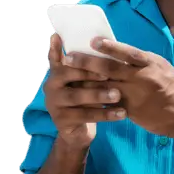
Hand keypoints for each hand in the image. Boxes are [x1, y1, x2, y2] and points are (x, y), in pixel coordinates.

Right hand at [43, 34, 127, 148]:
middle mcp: (51, 85)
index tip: (75, 42)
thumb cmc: (88, 99)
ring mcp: (54, 103)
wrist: (80, 132)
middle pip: (69, 74)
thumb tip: (108, 44)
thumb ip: (91, 66)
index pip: (60, 57)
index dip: (63, 49)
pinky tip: (121, 113)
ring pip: (77, 96)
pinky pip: (85, 116)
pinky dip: (105, 114)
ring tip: (117, 95)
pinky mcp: (61, 120)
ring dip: (99, 94)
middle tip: (109, 73)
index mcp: (58, 72)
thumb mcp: (88, 82)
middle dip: (90, 73)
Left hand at [61, 37, 173, 138]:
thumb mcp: (163, 68)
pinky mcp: (130, 110)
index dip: (109, 46)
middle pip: (109, 67)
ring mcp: (135, 95)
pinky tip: (84, 96)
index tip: (92, 41)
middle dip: (88, 62)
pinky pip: (109, 103)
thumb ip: (144, 62)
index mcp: (151, 63)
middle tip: (70, 58)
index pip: (127, 52)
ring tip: (71, 76)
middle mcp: (142, 77)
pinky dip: (96, 99)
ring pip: (105, 85)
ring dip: (87, 81)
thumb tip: (123, 53)